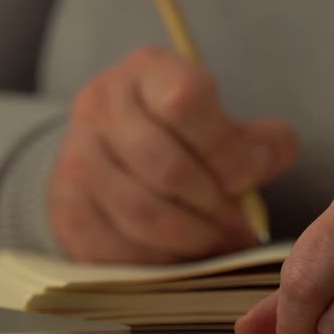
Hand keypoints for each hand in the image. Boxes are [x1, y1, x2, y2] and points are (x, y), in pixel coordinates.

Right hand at [48, 47, 297, 263]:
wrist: (108, 156)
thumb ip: (258, 141)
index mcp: (146, 71)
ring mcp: (75, 159)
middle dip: (215, 208)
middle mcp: (100, 106)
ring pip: (143, 214)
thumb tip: (267, 158)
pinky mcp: (66, 210)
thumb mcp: (222, 123)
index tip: (245, 178)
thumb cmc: (181, 138)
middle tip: (241, 230)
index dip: (225, 148)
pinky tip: (184, 259)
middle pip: (167, 167)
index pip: (186, 101)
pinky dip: (161, 262)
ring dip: (193, 240)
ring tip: (220, 246)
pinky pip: (119, 248)